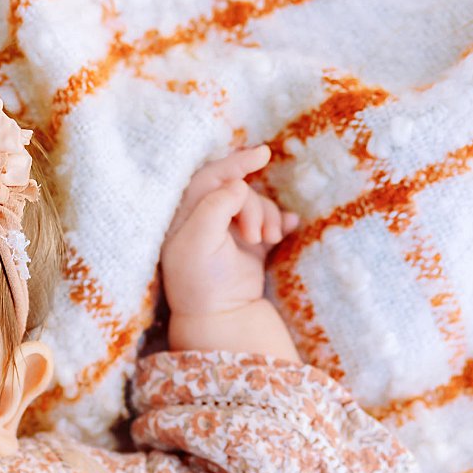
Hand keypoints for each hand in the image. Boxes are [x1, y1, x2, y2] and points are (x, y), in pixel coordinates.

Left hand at [159, 145, 300, 357]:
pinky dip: (281, 223)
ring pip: (257, 204)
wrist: (222, 319)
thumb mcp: (199, 240)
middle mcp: (206, 220)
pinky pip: (271, 222)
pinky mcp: (251, 246)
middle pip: (239, 191)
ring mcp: (230, 232)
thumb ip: (215, 205)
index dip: (235, 163)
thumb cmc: (202, 281)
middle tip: (256, 235)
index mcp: (185, 216)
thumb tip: (239, 184)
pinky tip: (287, 230)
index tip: (263, 154)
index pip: (210, 177)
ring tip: (269, 240)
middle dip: (254, 206)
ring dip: (268, 217)